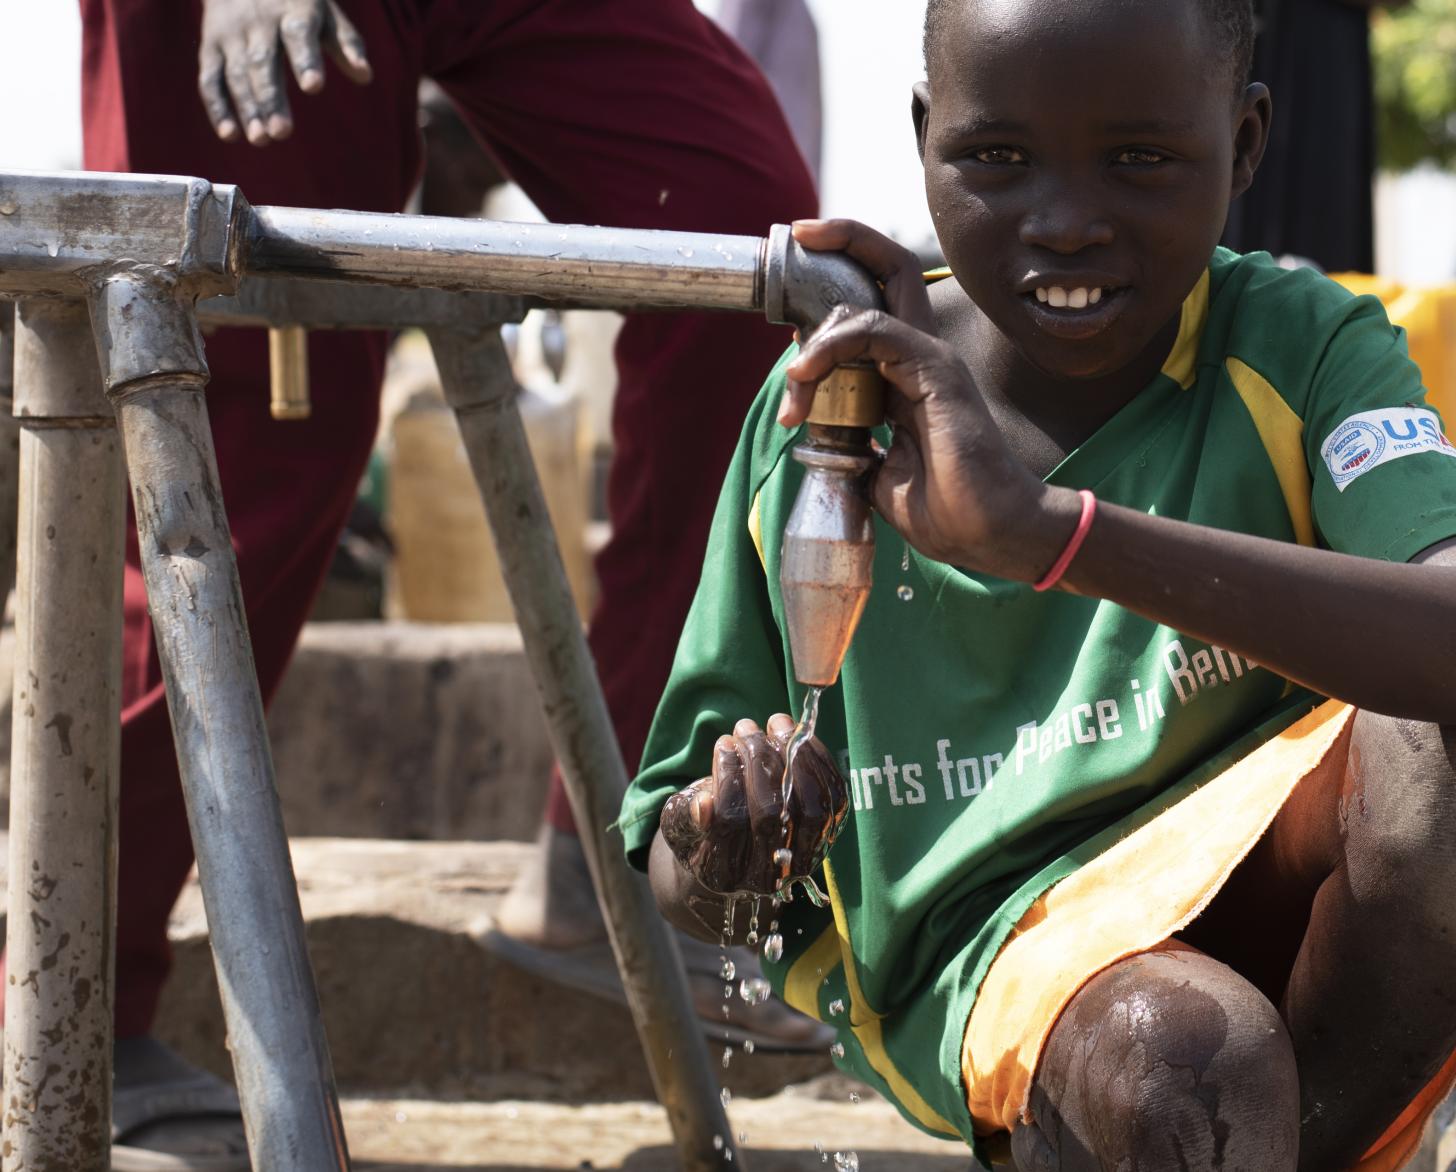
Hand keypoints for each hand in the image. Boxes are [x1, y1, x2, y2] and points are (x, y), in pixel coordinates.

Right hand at [198, 0, 371, 145]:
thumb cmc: (295, 1)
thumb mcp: (324, 12)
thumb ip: (345, 43)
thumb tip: (365, 75)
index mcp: (293, 10)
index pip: (299, 35)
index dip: (305, 60)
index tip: (314, 86)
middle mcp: (258, 22)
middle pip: (262, 62)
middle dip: (271, 97)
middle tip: (282, 132)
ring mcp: (231, 35)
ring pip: (236, 74)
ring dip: (247, 108)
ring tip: (262, 140)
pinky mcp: (211, 47)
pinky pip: (210, 79)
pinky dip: (217, 107)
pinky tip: (230, 135)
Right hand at [659, 714, 846, 895]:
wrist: (735, 852)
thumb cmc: (700, 829)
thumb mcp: (679, 823)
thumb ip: (686, 815)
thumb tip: (704, 804)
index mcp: (722, 871)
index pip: (729, 820)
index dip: (727, 776)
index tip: (722, 743)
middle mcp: (765, 875)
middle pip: (771, 815)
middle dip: (759, 761)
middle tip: (746, 727)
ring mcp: (801, 858)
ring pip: (809, 807)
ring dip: (793, 757)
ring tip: (773, 724)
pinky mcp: (826, 837)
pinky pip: (834, 798)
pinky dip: (819, 760)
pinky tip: (798, 736)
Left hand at [780, 218, 1079, 581]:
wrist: (988, 534)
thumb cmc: (946, 511)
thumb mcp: (876, 473)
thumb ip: (849, 445)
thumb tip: (813, 437)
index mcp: (907, 372)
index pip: (873, 302)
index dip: (833, 288)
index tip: (789, 294)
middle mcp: (920, 353)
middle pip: (887, 268)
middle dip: (840, 241)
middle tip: (797, 238)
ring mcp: (930, 358)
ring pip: (869, 298)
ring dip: (815, 339)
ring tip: (795, 386)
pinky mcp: (934, 370)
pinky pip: (874, 330)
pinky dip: (832, 345)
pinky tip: (806, 375)